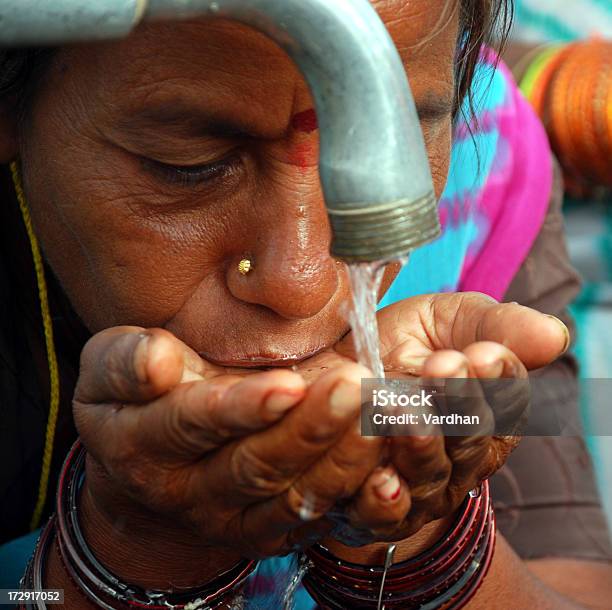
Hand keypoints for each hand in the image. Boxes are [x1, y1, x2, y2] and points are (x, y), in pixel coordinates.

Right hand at [73, 327, 386, 571]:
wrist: (144, 467)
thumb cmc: (131, 399)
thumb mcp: (108, 370)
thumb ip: (126, 363)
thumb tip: (157, 360)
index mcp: (144, 445)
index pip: (193, 425)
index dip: (240, 408)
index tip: (288, 383)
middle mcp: (191, 493)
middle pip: (255, 467)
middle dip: (310, 428)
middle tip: (358, 386)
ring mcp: (234, 519)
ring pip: (294, 497)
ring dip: (344, 458)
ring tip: (383, 413)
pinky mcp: (270, 530)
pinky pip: (317, 519)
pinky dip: (358, 492)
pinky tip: (392, 454)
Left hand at [328, 292, 569, 543]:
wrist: (335, 368)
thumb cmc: (402, 342)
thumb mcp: (449, 321)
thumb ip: (496, 326)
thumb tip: (553, 335)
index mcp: (489, 413)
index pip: (507, 403)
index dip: (497, 380)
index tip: (481, 353)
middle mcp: (459, 459)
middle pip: (471, 443)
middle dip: (458, 404)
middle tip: (442, 368)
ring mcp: (418, 488)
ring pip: (429, 478)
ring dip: (420, 445)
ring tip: (402, 407)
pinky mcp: (370, 508)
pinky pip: (380, 514)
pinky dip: (381, 498)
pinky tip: (380, 478)